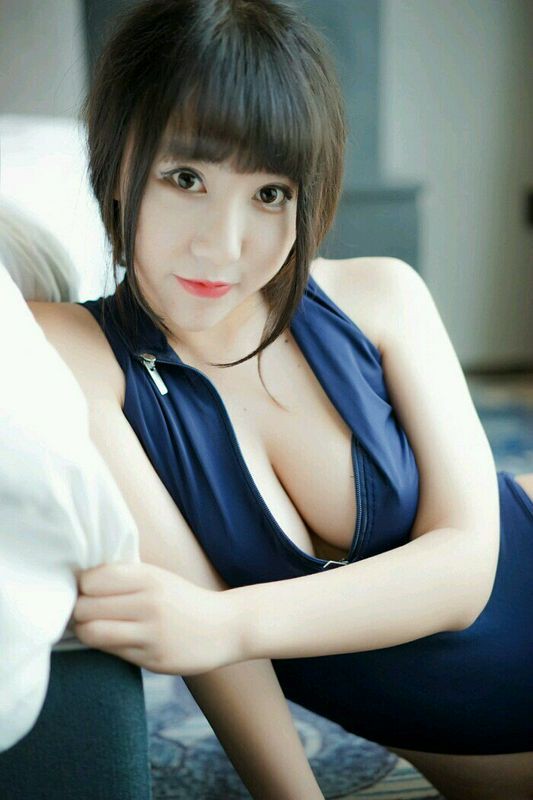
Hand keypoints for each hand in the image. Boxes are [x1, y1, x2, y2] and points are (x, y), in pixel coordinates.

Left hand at [72, 562, 241, 674]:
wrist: (226, 627)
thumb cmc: (184, 600)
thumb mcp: (159, 577)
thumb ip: (125, 578)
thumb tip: (80, 582)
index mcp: (148, 577)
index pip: (92, 580)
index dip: (84, 587)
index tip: (90, 591)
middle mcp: (149, 603)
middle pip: (85, 607)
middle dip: (80, 611)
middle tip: (88, 612)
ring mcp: (151, 633)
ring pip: (92, 633)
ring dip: (86, 631)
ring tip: (95, 628)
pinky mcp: (153, 659)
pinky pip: (111, 652)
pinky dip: (106, 646)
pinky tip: (116, 640)